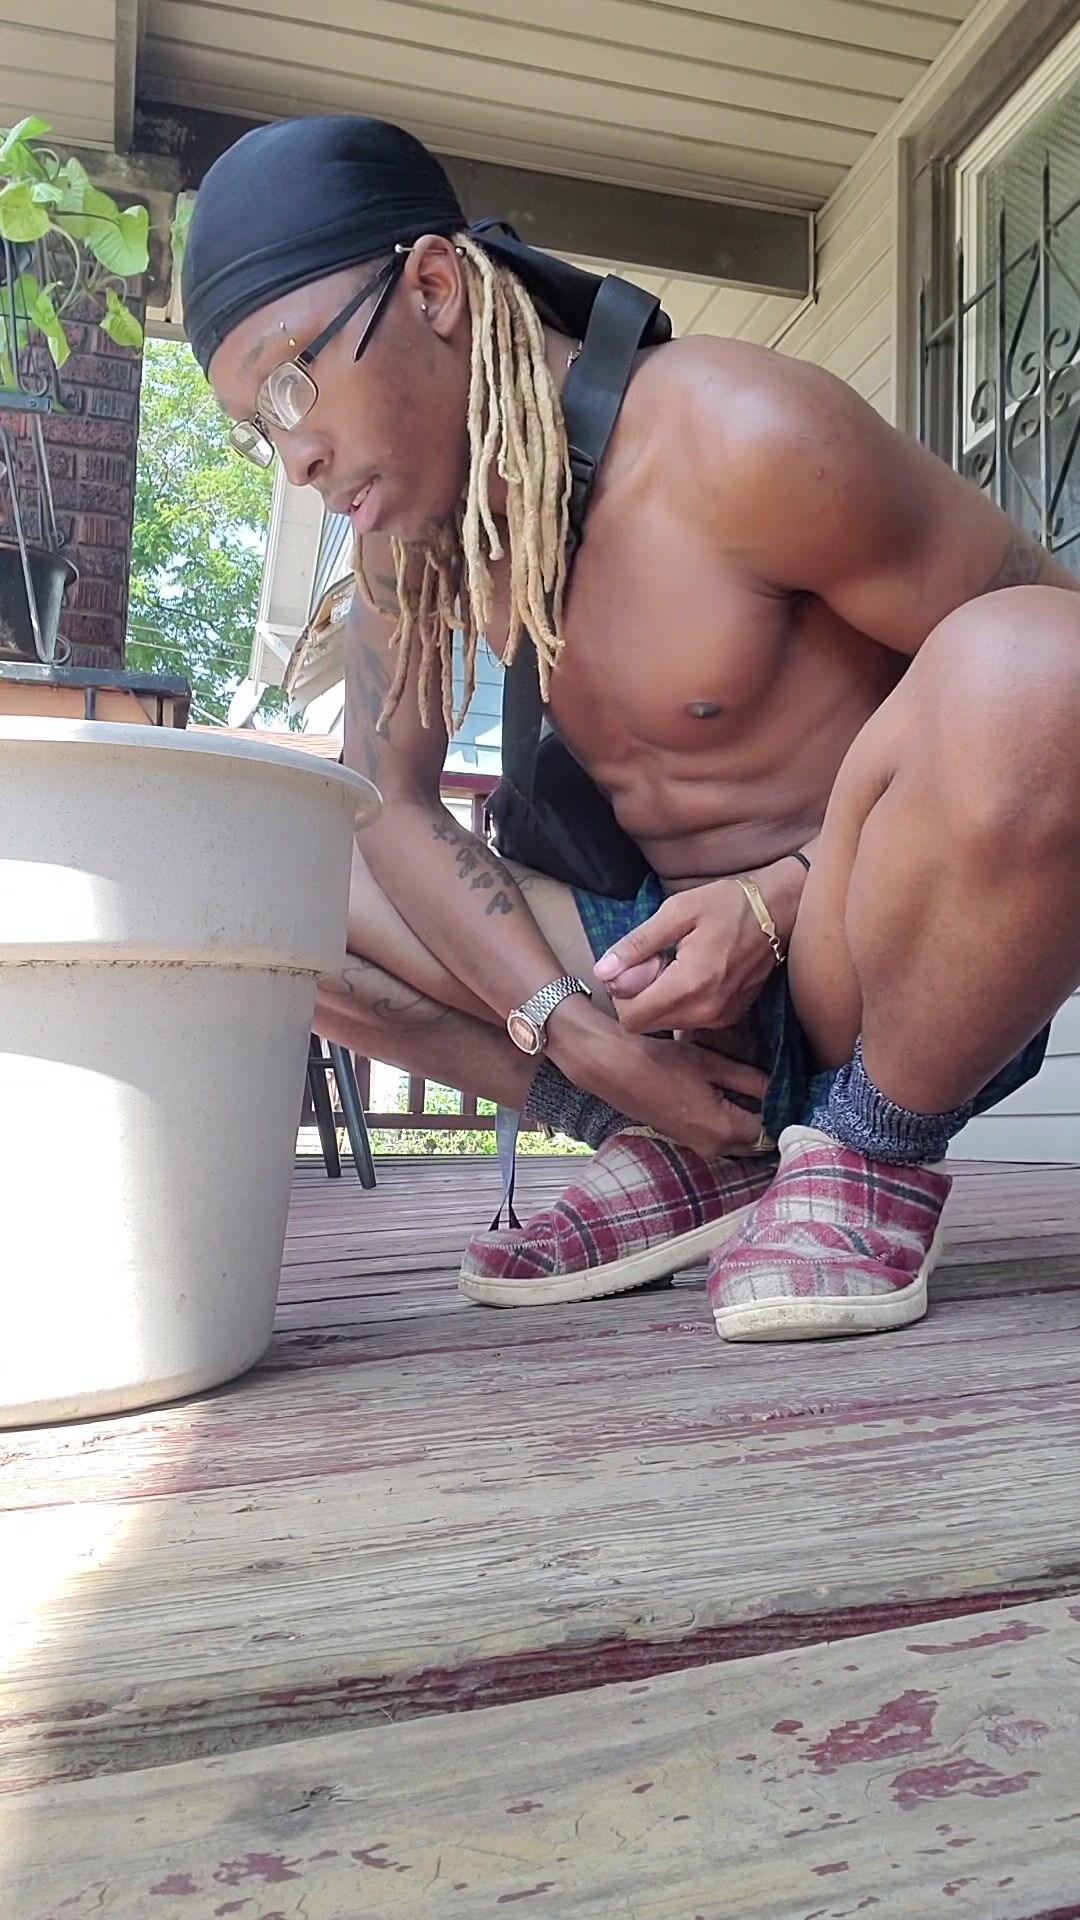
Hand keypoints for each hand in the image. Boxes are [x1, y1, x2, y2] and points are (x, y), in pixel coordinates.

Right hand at [556, 1019, 768, 1157]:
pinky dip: (733, 1125)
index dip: (785, 1111)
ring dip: (752, 1124)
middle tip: (783, 1093)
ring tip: (762, 1094)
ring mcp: (697, 1147)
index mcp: (723, 1129)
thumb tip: (781, 1087)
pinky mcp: (685, 1141)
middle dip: (772, 1122)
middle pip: (757, 1143)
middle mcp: (713, 1148)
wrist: (612, 1069)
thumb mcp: (712, 1063)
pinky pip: (721, 1140)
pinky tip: (735, 1099)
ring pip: (739, 1143)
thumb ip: (751, 1078)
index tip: (795, 1091)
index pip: (771, 1130)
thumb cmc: (660, 1062)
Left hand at [593, 873, 798, 1034]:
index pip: (631, 1017)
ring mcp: (720, 1017)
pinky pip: (688, 1021)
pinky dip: (680, 1003)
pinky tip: (693, 974)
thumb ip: (636, 945)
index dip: (623, 992)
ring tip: (677, 964)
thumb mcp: (676, 912)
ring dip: (660, 999)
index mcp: (689, 984)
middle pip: (646, 1024)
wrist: (778, 910)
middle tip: (657, 960)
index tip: (638, 964)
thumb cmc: (727, 903)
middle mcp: (706, 1010)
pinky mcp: (729, 1018)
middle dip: (640, 996)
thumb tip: (602, 971)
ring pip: (666, 1024)